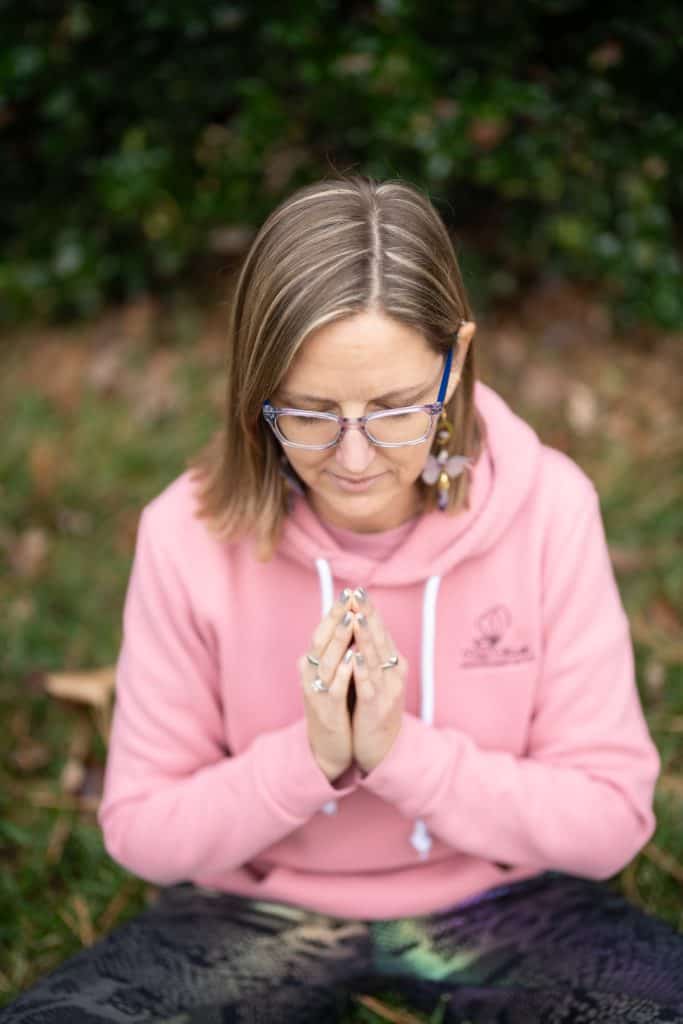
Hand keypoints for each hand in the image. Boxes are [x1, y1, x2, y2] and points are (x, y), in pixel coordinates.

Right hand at [299, 591, 354, 782]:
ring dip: (339, 640)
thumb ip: (338, 650)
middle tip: (349, 598)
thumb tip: (352, 619)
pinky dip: (341, 673)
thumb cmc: (334, 705)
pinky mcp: (325, 711)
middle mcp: (310, 673)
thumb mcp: (333, 674)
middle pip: (321, 640)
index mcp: (313, 662)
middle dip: (336, 618)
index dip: (336, 611)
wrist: (328, 746)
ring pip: (326, 661)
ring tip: (350, 621)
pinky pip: (333, 689)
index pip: (323, 630)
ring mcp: (315, 691)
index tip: (350, 591)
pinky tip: (351, 660)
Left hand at [350, 589, 406, 774]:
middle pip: (380, 640)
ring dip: (366, 638)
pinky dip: (362, 671)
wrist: (382, 750)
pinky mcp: (376, 710)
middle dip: (368, 616)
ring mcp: (387, 692)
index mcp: (392, 664)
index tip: (357, 590)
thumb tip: (357, 623)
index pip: (381, 631)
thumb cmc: (373, 709)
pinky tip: (354, 657)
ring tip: (358, 617)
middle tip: (358, 594)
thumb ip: (369, 653)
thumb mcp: (374, 677)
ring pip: (375, 660)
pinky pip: (368, 688)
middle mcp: (393, 674)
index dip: (369, 611)